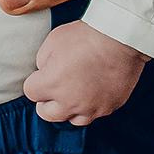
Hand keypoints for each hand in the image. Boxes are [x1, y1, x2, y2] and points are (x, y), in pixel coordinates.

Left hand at [25, 22, 144, 124]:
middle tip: (54, 87)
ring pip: (71, 119)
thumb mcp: (54, 39)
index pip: (31, 92)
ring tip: (74, 92)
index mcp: (52, 83)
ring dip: (69, 107)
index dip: (36, 81)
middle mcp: (69, 101)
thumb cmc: (88, 35)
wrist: (122, 37)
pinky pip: (94, 113)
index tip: (42, 75)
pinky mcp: (109, 107)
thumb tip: (44, 71)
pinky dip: (91, 106)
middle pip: (47, 113)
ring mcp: (90, 107)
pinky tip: (93, 91)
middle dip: (47, 100)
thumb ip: (43, 60)